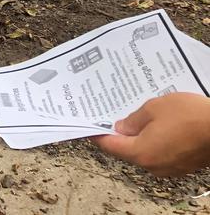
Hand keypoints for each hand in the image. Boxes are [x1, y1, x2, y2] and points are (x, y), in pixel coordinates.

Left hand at [92, 93, 209, 176]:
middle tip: (110, 115)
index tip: (86, 125)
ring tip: (134, 117)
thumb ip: (133, 120)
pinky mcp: (182, 165)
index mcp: (141, 153)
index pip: (110, 146)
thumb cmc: (190, 115)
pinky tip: (156, 125)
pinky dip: (154, 141)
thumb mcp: (154, 108)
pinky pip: (160, 153)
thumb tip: (121, 128)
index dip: (96, 134)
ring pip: (144, 151)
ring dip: (138, 136)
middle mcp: (153, 166)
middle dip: (118, 134)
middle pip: (127, 150)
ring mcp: (170, 168)